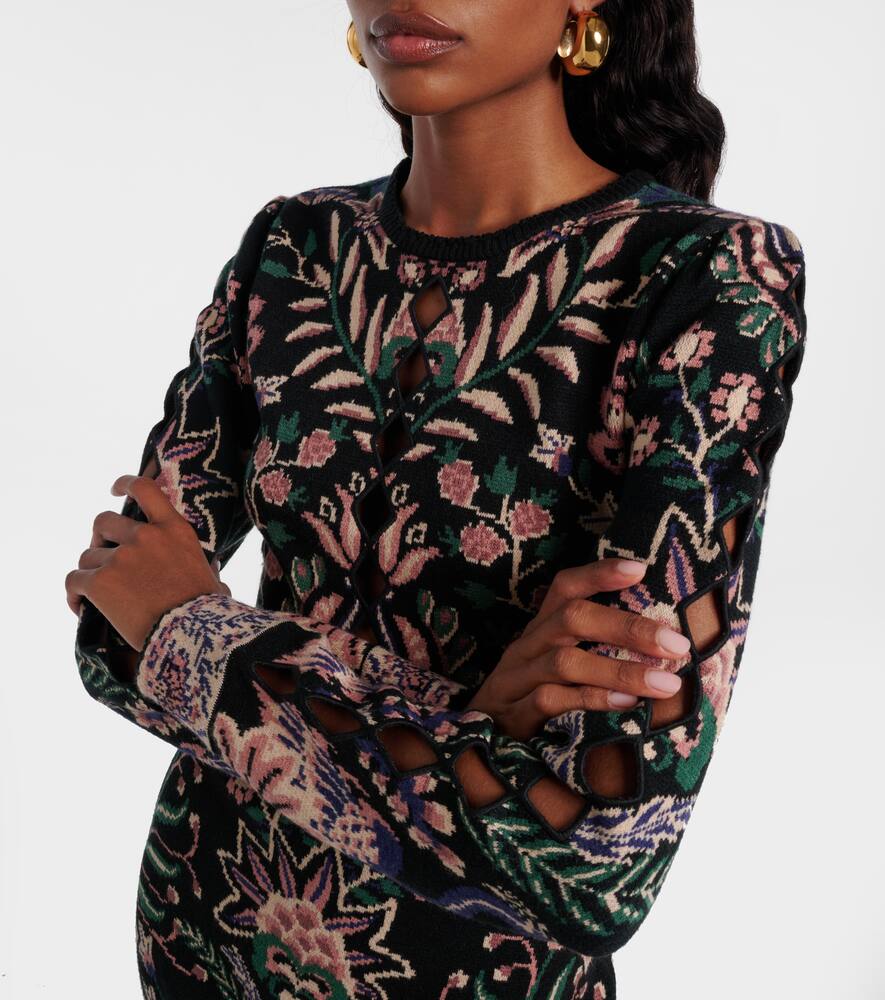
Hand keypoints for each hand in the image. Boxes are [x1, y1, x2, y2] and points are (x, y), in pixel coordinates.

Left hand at [65, 473, 228, 651]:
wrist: (192, 637)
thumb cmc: (208, 612)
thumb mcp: (213, 578)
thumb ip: (207, 568)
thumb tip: (216, 574)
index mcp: (175, 530)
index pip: (144, 489)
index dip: (125, 484)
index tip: (114, 490)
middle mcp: (146, 537)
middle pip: (103, 521)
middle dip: (99, 538)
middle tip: (103, 557)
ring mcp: (120, 558)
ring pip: (87, 556)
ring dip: (91, 572)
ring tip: (98, 596)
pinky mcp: (100, 582)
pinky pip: (73, 581)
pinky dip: (74, 595)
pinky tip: (81, 608)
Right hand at [465, 559, 691, 740]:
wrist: (479, 747)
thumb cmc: (534, 702)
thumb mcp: (559, 670)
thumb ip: (596, 652)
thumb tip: (666, 648)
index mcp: (541, 631)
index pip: (564, 588)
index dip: (598, 574)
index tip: (640, 568)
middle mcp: (526, 647)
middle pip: (571, 619)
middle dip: (627, 627)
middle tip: (677, 643)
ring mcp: (516, 680)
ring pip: (565, 662)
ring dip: (620, 669)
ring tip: (666, 683)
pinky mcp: (513, 715)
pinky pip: (550, 701)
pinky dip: (591, 700)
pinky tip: (626, 705)